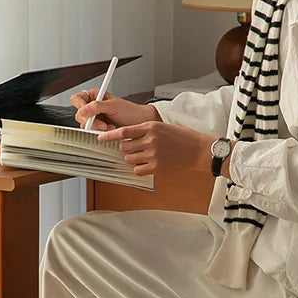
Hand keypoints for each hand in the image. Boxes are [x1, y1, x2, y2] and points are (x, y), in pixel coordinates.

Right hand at [70, 89, 160, 130]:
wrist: (140, 124)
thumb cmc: (131, 112)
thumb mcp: (114, 106)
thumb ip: (97, 106)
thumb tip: (84, 110)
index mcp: (95, 96)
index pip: (77, 99)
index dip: (80, 106)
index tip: (88, 113)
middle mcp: (93, 107)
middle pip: (79, 114)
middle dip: (91, 121)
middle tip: (102, 124)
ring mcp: (95, 118)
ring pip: (84, 125)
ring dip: (96, 128)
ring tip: (109, 127)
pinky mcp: (98, 129)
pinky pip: (91, 132)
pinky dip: (99, 133)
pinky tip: (109, 131)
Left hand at [97, 121, 216, 177]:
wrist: (198, 149)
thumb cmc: (182, 138)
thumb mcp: (163, 127)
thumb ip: (145, 131)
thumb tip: (128, 137)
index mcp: (150, 126)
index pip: (124, 131)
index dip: (110, 135)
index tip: (100, 138)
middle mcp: (150, 139)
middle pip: (124, 146)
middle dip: (126, 149)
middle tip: (135, 149)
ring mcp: (152, 153)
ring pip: (129, 158)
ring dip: (133, 159)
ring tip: (145, 157)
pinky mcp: (156, 166)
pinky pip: (137, 170)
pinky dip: (139, 169)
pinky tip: (148, 166)